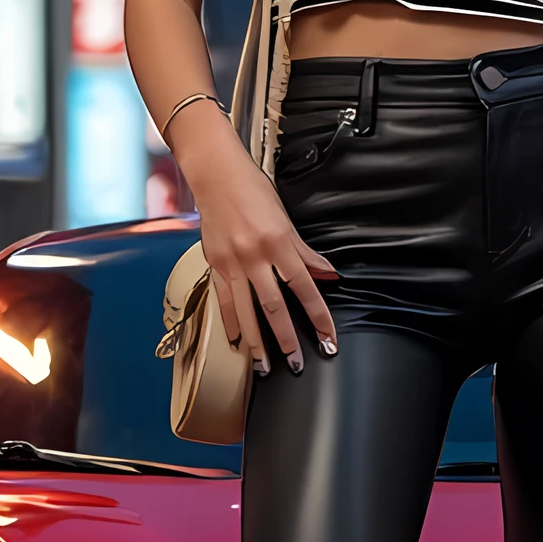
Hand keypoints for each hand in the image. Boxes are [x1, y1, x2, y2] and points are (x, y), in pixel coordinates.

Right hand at [172, 113, 336, 375]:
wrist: (216, 175)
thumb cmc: (253, 191)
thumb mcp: (285, 219)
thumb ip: (305, 253)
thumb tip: (328, 275)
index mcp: (278, 242)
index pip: (305, 287)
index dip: (318, 316)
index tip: (328, 339)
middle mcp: (254, 255)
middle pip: (274, 306)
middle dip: (286, 339)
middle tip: (296, 364)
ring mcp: (231, 262)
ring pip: (246, 310)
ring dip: (257, 342)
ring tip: (264, 366)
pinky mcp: (214, 264)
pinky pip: (223, 301)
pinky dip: (231, 323)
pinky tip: (237, 343)